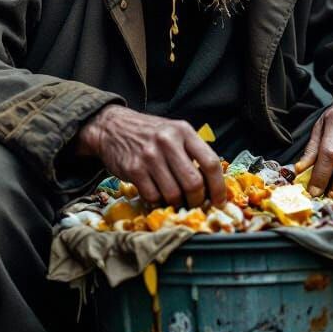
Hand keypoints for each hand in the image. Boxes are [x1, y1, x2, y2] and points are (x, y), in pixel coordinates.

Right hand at [76, 105, 225, 206]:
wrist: (112, 127)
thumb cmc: (149, 133)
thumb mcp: (175, 132)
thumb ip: (193, 152)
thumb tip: (213, 184)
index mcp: (184, 131)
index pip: (211, 163)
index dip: (219, 187)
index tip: (219, 201)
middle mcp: (168, 142)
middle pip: (194, 183)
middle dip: (197, 200)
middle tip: (195, 204)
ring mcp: (150, 156)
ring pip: (174, 194)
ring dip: (177, 203)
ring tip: (176, 201)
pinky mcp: (134, 169)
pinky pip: (153, 196)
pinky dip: (159, 202)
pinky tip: (159, 197)